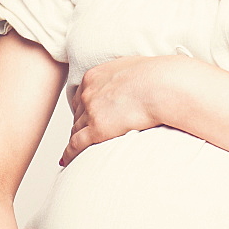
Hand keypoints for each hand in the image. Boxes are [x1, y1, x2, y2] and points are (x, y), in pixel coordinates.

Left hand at [61, 55, 181, 165]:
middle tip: (86, 135)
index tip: (88, 118)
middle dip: (81, 124)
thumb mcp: (133, 68)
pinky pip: (76, 144)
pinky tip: (67, 160)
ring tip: (76, 151)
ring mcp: (91, 111)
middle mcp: (88, 93)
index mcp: (94, 77)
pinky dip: (69, 153)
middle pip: (78, 113)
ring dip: (77, 140)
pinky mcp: (97, 128)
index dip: (85, 109)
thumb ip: (124, 76)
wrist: (162, 86)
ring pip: (76, 129)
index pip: (82, 97)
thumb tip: (132, 80)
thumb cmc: (157, 78)